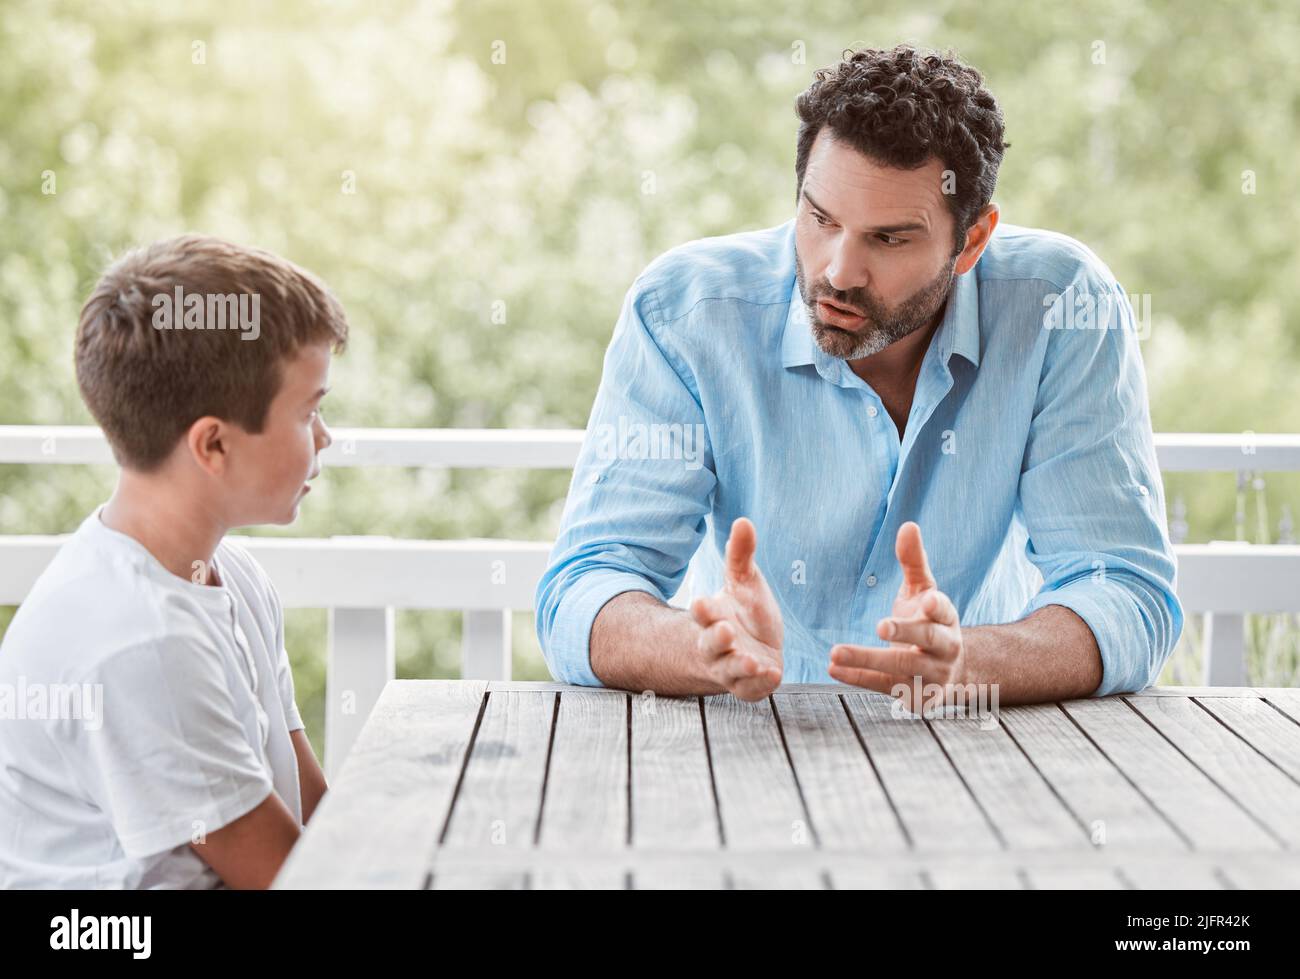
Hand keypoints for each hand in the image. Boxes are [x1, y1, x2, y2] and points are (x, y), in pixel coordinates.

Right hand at [690, 517, 783, 700]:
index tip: (702, 602)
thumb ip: (741, 556)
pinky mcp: (747, 686)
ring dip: (738, 666)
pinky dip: (759, 684)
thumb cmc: (744, 612)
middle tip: (726, 631)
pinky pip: (749, 689)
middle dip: (716, 639)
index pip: (703, 613)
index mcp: (712, 617)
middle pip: (710, 644)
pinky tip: (774, 674)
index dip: (702, 610)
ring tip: (751, 660)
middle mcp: (716, 645)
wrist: (752, 647)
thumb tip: (743, 520)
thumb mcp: (745, 582)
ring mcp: (730, 668)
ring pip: (729, 670)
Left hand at [829, 521, 966, 712]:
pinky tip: (835, 669)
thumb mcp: (923, 590)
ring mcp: (933, 676)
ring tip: (835, 653)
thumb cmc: (929, 621)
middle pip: (927, 640)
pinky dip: (859, 679)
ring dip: (867, 661)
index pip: (946, 611)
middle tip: (880, 626)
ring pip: (902, 669)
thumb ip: (914, 561)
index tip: (927, 600)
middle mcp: (945, 648)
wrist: (950, 672)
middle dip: (904, 633)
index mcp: (947, 619)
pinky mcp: (917, 697)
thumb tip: (907, 525)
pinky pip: (886, 688)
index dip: (938, 606)